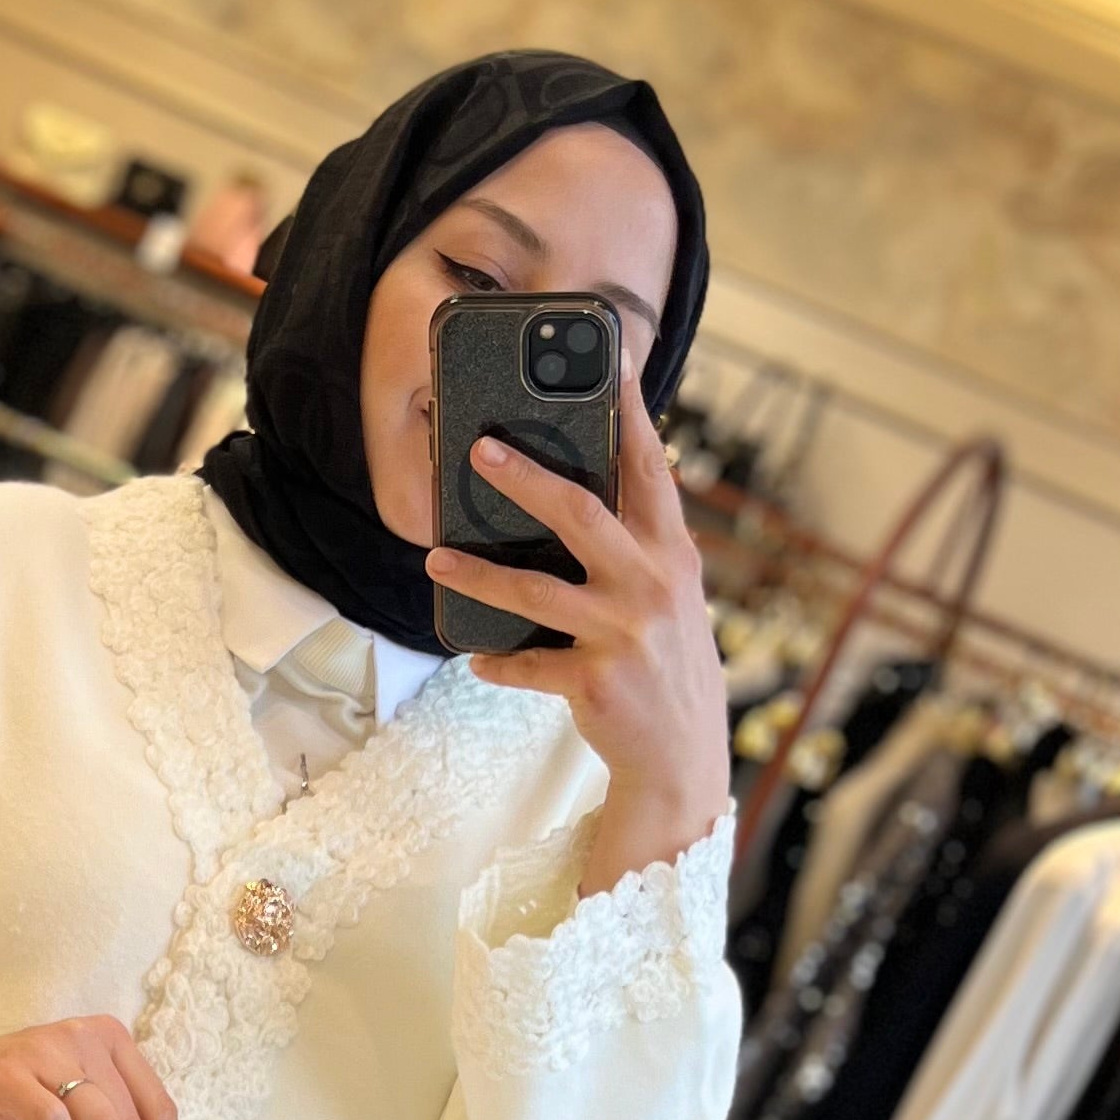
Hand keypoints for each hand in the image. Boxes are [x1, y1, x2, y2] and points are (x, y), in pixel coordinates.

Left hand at [427, 421, 731, 884]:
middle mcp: (651, 585)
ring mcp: (622, 635)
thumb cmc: (664, 662)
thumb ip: (637, 544)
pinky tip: (476, 657)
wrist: (682, 756)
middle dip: (525, 478)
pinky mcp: (594, 683)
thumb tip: (575, 491)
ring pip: (533, 592)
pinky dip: (497, 662)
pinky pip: (527, 664)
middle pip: (580, 513)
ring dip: (477, 575)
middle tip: (478, 450)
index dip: (629, 413)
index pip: (649, 469)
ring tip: (436, 560)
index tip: (608, 363)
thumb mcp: (668, 595)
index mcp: (672, 553)